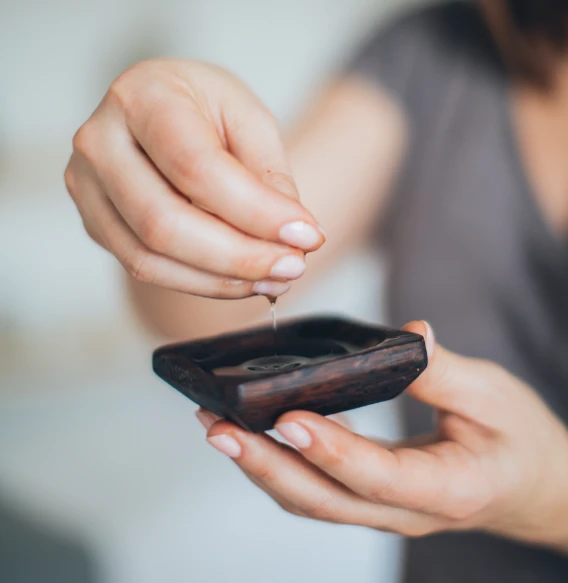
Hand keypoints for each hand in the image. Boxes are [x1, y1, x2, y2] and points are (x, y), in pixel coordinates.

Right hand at [64, 59, 324, 298]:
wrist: (162, 113)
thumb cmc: (207, 110)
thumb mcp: (250, 122)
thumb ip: (268, 177)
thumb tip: (292, 239)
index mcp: (141, 96)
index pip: (196, 168)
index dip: (255, 211)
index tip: (308, 235)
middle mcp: (100, 142)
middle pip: (165, 222)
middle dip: (240, 256)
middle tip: (293, 267)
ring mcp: (88, 188)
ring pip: (151, 257)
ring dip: (222, 279)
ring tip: (276, 278)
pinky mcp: (96, 224)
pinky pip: (145, 269)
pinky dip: (201, 283)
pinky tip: (243, 281)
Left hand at [197, 321, 567, 551]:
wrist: (531, 485)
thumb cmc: (519, 441)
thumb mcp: (494, 397)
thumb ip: (446, 371)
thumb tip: (409, 337)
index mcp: (446, 488)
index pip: (377, 476)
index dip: (331, 450)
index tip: (286, 417)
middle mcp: (405, 511)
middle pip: (324, 499)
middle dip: (267, 464)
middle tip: (218, 427)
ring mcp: (383, 510)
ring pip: (311, 499)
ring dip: (262, 465)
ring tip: (218, 428)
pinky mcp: (369, 496)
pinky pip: (316, 488)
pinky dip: (280, 463)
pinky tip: (254, 433)